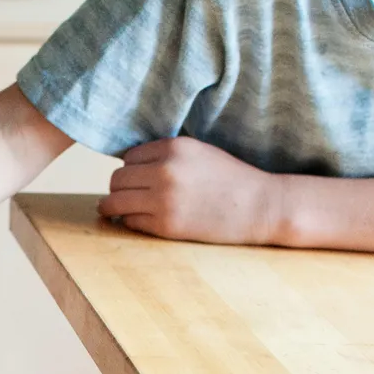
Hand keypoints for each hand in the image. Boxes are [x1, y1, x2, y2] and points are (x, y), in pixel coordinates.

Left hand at [99, 137, 285, 245]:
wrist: (260, 207)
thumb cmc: (230, 179)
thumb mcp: (198, 152)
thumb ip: (165, 155)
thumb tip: (126, 164)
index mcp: (173, 148)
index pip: (128, 157)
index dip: (131, 169)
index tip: (138, 178)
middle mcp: (165, 171)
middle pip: (117, 179)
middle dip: (120, 188)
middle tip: (127, 196)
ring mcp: (163, 200)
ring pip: (114, 201)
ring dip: (113, 207)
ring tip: (115, 210)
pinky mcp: (166, 225)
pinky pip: (129, 222)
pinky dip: (130, 222)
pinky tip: (141, 221)